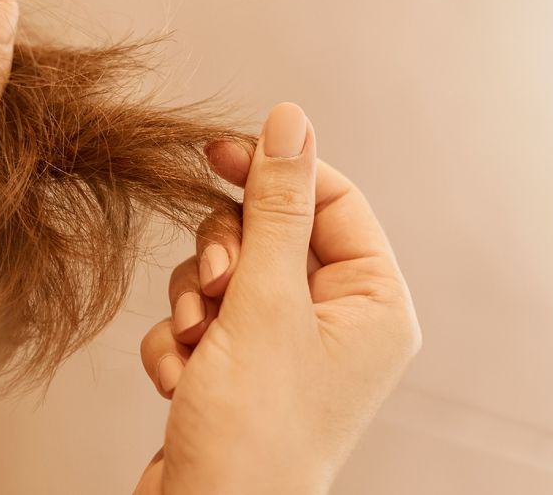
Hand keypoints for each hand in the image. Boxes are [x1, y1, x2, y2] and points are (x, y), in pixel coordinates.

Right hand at [136, 103, 420, 493]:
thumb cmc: (254, 431)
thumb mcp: (265, 303)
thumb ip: (276, 207)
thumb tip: (289, 121)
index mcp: (373, 304)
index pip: (331, 201)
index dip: (274, 173)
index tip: (215, 154)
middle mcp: (336, 324)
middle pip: (270, 236)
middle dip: (225, 258)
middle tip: (215, 289)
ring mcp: (285, 350)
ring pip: (227, 276)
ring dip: (195, 304)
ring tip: (195, 346)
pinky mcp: (239, 371)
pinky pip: (203, 320)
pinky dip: (182, 344)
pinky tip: (180, 381)